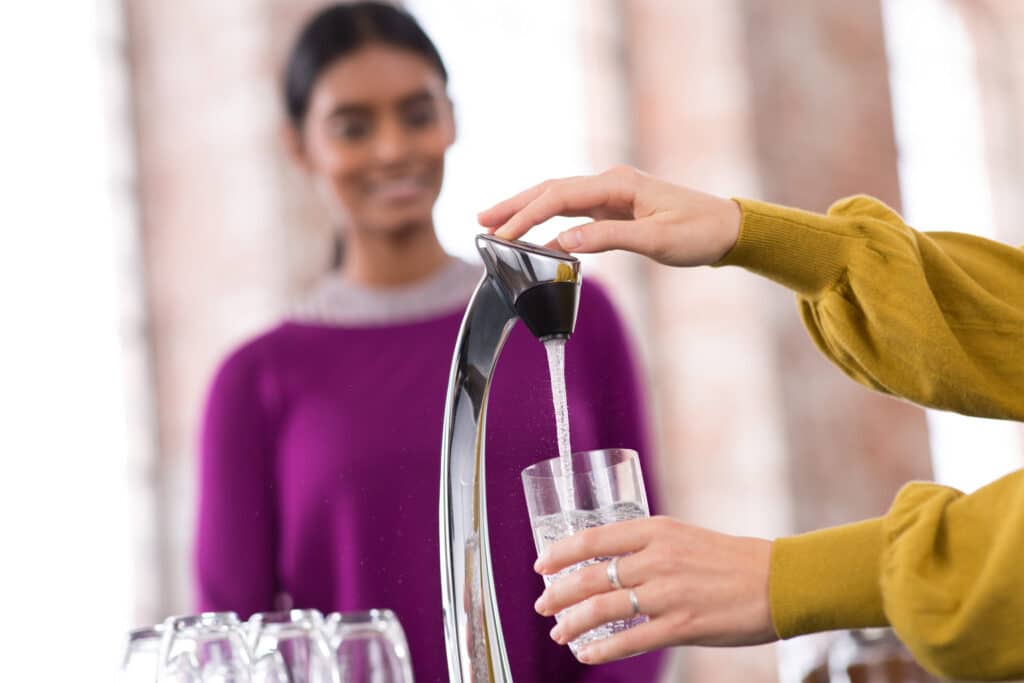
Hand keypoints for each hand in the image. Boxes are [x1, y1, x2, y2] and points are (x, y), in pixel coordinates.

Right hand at [478, 166, 741, 266]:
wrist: (727, 229)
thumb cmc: (698, 233)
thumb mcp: (655, 241)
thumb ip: (608, 239)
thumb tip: (563, 244)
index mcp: (617, 184)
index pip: (559, 197)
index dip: (526, 216)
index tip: (501, 236)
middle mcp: (610, 183)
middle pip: (550, 190)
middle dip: (515, 206)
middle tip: (481, 222)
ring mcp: (611, 194)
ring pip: (558, 200)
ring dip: (527, 212)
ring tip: (494, 226)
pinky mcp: (615, 208)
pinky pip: (573, 213)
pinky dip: (549, 224)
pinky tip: (534, 240)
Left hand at [533, 515, 775, 663]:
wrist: (779, 580)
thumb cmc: (731, 560)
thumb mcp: (684, 537)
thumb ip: (649, 548)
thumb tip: (611, 564)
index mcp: (657, 530)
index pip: (594, 538)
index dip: (561, 553)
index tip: (541, 563)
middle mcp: (657, 558)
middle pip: (591, 576)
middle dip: (558, 592)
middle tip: (541, 605)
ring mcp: (668, 593)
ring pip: (603, 608)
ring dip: (572, 622)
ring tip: (558, 632)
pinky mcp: (681, 625)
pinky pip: (630, 640)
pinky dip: (602, 649)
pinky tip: (587, 654)